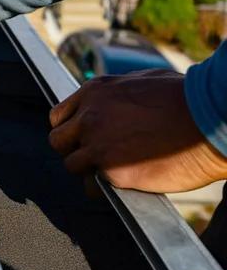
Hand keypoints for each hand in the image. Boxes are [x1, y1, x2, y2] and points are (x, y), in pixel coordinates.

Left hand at [49, 69, 226, 191]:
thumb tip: (109, 103)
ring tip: (109, 172)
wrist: (210, 119)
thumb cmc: (185, 98)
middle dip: (72, 149)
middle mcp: (89, 118)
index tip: (81, 138)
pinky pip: (94, 186)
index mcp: (93, 93)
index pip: (59, 117)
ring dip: (86, 171)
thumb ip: (114, 95)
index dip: (70, 130)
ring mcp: (98, 145)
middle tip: (93, 157)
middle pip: (58, 141)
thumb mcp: (141, 81)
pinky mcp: (113, 172)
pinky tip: (121, 184)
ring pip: (72, 165)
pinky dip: (103, 188)